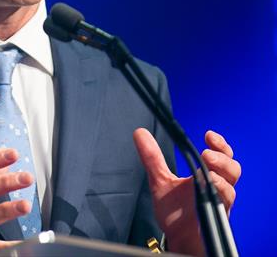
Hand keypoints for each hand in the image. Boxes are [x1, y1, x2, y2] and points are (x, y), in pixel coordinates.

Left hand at [133, 128, 240, 256]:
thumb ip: (152, 157)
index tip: (209, 135)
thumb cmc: (174, 212)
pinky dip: (219, 192)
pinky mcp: (216, 216)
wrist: (177, 238)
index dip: (219, 144)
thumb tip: (140, 132)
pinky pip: (225, 203)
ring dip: (221, 174)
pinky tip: (209, 185)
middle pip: (232, 168)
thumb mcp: (160, 180)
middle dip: (222, 158)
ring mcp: (218, 202)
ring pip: (231, 185)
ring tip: (207, 168)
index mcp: (206, 176)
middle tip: (207, 153)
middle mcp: (216, 187)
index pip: (220, 155)